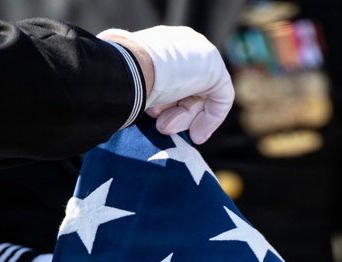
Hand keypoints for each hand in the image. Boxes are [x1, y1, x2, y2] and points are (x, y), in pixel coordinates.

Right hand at [99, 26, 233, 143]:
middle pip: (187, 91)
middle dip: (175, 115)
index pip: (172, 81)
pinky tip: (196, 134)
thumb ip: (143, 94)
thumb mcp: (131, 87)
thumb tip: (137, 110)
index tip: (157, 124)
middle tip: (160, 127)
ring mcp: (198, 53)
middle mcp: (180, 47)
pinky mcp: (214, 66)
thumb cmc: (121, 79)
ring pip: (199, 97)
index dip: (167, 107)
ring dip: (183, 119)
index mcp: (159, 47)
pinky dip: (210, 120)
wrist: (130, 67)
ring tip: (163, 125)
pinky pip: (220, 98)